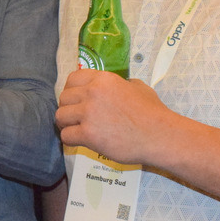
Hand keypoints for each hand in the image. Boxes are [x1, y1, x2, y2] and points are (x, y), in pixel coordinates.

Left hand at [55, 69, 169, 164]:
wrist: (159, 135)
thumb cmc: (153, 112)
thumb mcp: (138, 87)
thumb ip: (122, 84)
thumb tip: (118, 85)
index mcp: (103, 79)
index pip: (73, 79)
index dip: (72, 90)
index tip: (77, 100)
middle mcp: (92, 93)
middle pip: (64, 98)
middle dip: (68, 108)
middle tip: (76, 117)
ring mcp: (89, 114)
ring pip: (60, 116)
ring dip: (66, 124)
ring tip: (76, 129)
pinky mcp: (88, 134)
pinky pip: (66, 135)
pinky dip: (71, 140)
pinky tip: (80, 141)